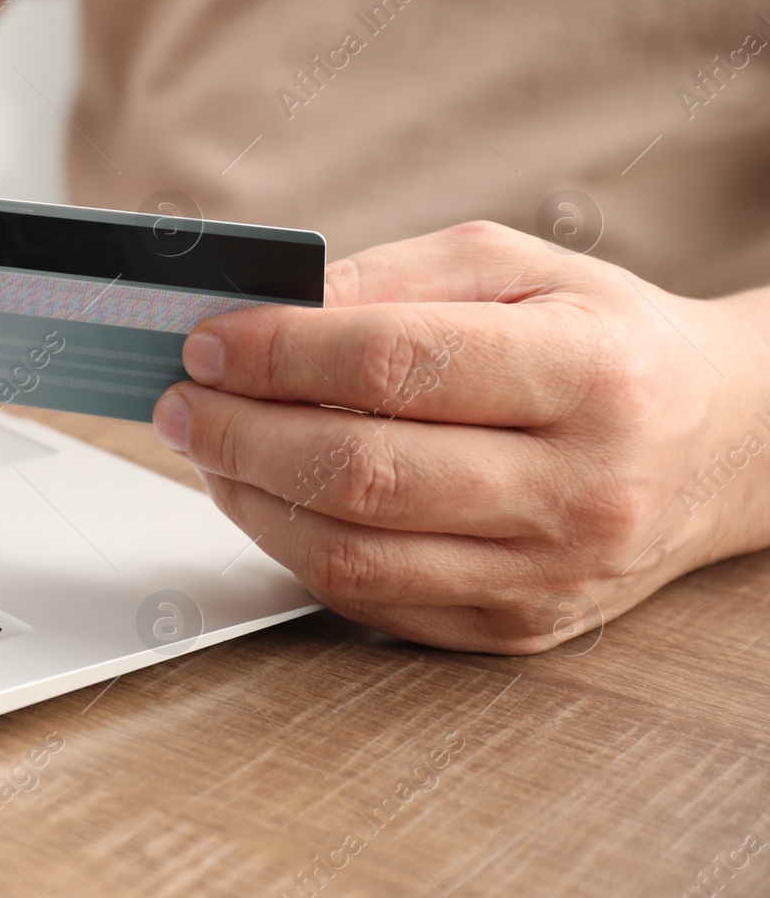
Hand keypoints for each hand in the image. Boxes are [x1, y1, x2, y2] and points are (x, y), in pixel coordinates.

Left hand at [152, 221, 769, 652]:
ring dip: (248, 498)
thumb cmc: (605, 343)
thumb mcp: (518, 268)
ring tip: (206, 447)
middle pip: (362, 472)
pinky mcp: (515, 629)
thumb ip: (392, 279)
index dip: (280, 355)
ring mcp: (549, 576)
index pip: (396, 366)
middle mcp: (579, 490)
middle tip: (180, 401)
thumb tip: (270, 308)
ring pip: (352, 553)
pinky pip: (369, 599)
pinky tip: (262, 498)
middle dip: (239, 433)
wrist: (717, 445)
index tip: (207, 342)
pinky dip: (291, 548)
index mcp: (591, 375)